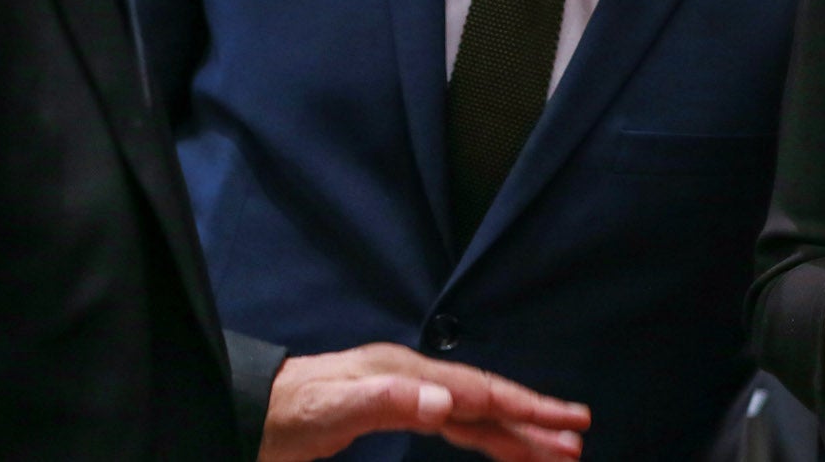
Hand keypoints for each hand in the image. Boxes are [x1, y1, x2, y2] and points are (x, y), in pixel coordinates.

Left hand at [259, 343, 588, 461]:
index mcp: (405, 374)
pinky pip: (452, 423)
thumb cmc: (284, 412)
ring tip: (554, 451)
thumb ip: (388, 403)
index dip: (528, 408)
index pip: (480, 392)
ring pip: (472, 415)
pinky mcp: (393, 410)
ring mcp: (404, 393)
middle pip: (485, 401)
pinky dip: (482, 434)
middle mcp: (412, 378)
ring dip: (513, 433)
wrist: (247, 409)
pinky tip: (496, 442)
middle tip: (577, 445)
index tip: (571, 424)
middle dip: (532, 423)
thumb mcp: (330, 409)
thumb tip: (446, 400)